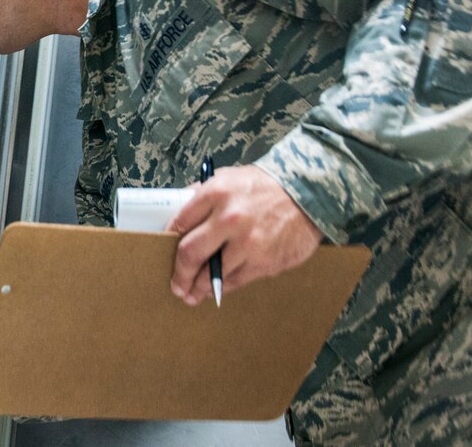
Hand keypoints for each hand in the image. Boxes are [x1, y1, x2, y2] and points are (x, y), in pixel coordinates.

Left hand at [165, 165, 322, 305]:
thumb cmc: (264, 185)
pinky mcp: (265, 262)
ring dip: (198, 288)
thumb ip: (202, 195)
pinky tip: (215, 289)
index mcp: (215, 193)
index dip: (168, 241)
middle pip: (191, 253)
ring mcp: (248, 243)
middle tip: (175, 285)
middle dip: (179, 274)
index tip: (163, 251)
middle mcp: (229, 219)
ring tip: (191, 294)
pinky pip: (236, 281)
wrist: (308, 193)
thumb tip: (178, 212)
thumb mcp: (228, 177)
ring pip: (212, 274)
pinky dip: (223, 286)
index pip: (179, 223)